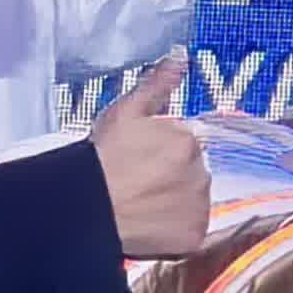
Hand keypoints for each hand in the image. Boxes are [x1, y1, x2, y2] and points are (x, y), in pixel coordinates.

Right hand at [89, 54, 212, 261]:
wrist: (89, 206)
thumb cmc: (102, 158)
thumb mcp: (127, 111)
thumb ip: (159, 83)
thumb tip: (182, 55)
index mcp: (189, 139)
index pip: (184, 144)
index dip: (159, 153)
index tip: (139, 161)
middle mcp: (203, 171)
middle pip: (191, 172)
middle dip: (170, 176)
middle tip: (138, 183)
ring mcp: (200, 207)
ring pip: (192, 200)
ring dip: (175, 201)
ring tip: (142, 204)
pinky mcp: (194, 237)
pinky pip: (191, 230)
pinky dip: (177, 229)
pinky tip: (152, 224)